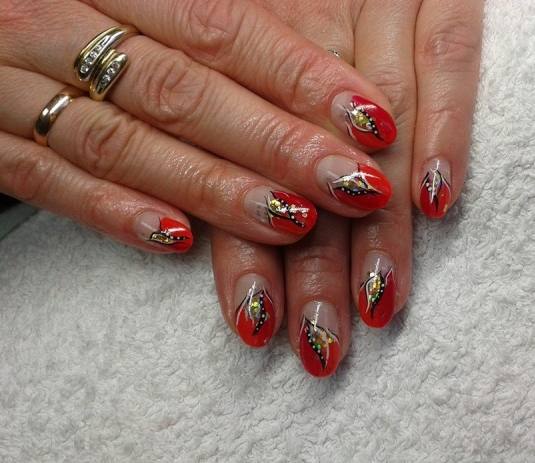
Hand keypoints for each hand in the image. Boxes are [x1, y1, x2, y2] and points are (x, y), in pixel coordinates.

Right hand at [0, 0, 396, 251]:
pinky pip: (47, 180)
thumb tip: (314, 76)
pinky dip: (112, 211)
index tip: (373, 120)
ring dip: (214, 187)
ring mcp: (12, 84)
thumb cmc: (76, 11)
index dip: (301, 77)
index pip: (223, 28)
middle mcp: (60, 22)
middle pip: (186, 91)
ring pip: (124, 142)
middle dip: (278, 145)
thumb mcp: (138, 0)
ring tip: (293, 221)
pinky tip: (176, 241)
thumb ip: (206, 24)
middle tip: (357, 185)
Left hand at [211, 0, 482, 375]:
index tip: (256, 323)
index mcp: (239, 53)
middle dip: (312, 263)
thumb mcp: (232, 38)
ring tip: (378, 302)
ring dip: (376, 223)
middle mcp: (304, 33)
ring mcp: (372, 6)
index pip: (243, 172)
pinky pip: (448, 51)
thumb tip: (228, 216)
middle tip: (319, 344)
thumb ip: (233, 113)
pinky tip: (439, 202)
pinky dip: (448, 124)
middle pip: (304, 166)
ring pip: (374, 126)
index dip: (247, 252)